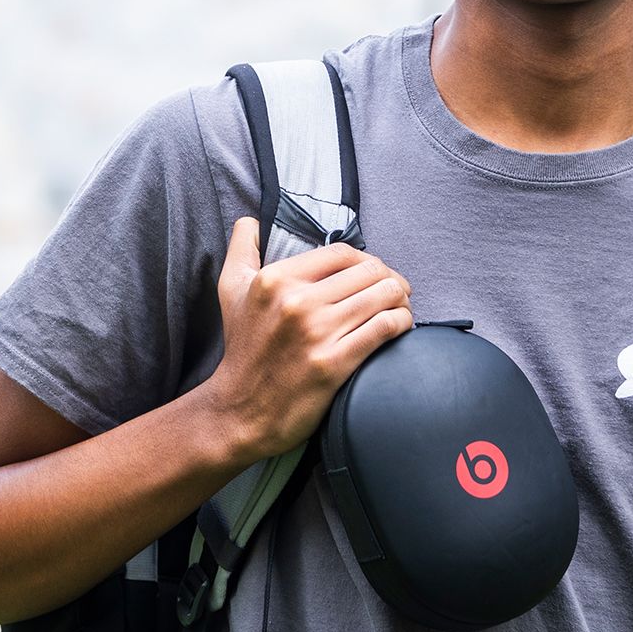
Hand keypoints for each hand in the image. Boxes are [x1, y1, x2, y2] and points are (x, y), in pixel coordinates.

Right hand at [195, 216, 412, 461]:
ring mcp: (316, 333)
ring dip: (402, 300)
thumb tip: (250, 221)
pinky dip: (402, 322)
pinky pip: (385, 328)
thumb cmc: (242, 349)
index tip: (372, 274)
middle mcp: (296, 301)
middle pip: (369, 272)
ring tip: (400, 308)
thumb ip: (241, 248)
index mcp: (276, 279)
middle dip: (390, 279)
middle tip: (394, 292)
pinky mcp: (334, 363)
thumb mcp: (230, 291)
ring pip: (383, 296)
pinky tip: (401, 326)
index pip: (342, 253)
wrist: (241, 410)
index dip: (366, 260)